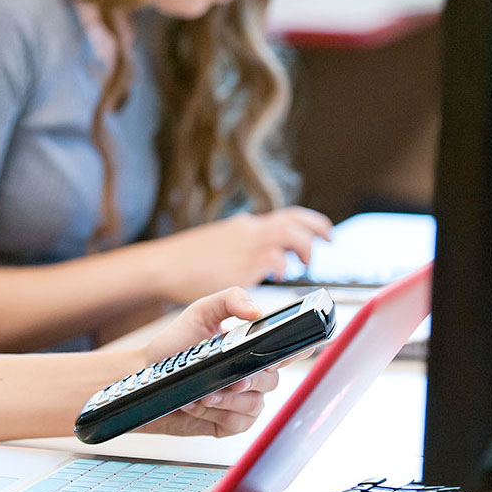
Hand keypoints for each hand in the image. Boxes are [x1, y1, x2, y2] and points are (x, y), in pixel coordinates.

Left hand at [134, 287, 281, 437]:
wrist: (148, 375)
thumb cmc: (176, 343)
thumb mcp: (201, 312)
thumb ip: (229, 300)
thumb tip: (256, 311)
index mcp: (255, 347)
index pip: (289, 350)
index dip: (297, 352)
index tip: (281, 355)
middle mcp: (255, 374)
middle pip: (272, 380)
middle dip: (247, 379)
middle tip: (228, 377)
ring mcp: (246, 400)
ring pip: (255, 404)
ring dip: (225, 399)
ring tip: (202, 391)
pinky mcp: (232, 423)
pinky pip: (237, 422)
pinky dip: (215, 414)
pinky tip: (197, 403)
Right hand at [156, 207, 332, 302]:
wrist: (163, 265)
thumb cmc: (188, 262)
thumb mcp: (222, 244)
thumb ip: (245, 248)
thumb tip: (265, 259)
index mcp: (246, 228)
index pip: (287, 216)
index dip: (311, 223)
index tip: (325, 232)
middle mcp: (249, 232)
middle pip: (294, 221)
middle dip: (317, 229)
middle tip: (328, 242)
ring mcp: (245, 247)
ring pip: (289, 233)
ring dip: (304, 246)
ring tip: (303, 263)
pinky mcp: (239, 267)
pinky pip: (272, 258)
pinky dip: (283, 264)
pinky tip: (282, 274)